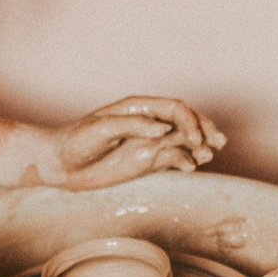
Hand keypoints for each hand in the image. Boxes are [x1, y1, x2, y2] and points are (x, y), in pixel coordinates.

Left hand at [47, 96, 226, 189]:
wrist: (60, 165)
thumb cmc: (76, 141)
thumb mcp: (102, 129)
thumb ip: (134, 126)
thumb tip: (164, 130)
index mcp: (139, 108)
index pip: (175, 109)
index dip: (190, 121)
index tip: (194, 139)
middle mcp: (148, 122)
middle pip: (186, 121)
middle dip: (204, 130)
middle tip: (217, 144)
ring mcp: (149, 142)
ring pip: (183, 140)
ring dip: (199, 146)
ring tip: (207, 156)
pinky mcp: (146, 161)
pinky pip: (173, 159)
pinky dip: (185, 162)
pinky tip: (190, 168)